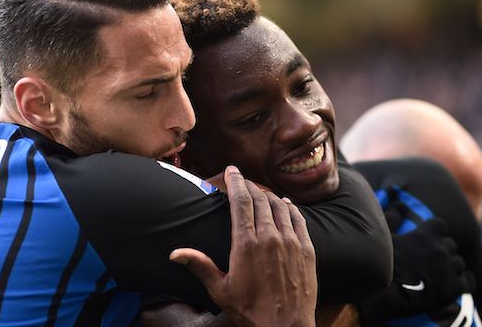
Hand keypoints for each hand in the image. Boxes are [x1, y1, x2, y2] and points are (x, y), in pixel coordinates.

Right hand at [170, 166, 317, 326]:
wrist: (287, 326)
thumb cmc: (251, 311)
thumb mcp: (220, 290)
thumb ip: (199, 266)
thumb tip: (175, 253)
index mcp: (246, 244)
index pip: (240, 201)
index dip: (235, 181)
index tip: (231, 170)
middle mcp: (270, 237)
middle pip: (260, 199)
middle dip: (250, 185)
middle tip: (242, 179)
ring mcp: (291, 241)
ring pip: (280, 206)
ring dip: (269, 195)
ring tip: (260, 192)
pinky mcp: (307, 249)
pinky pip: (298, 219)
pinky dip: (290, 207)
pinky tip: (285, 203)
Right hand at [357, 217, 471, 324]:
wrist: (385, 294)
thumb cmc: (380, 265)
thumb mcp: (383, 236)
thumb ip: (393, 217)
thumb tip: (401, 204)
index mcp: (425, 234)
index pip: (441, 225)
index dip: (437, 232)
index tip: (430, 240)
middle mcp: (440, 248)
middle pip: (451, 245)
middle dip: (444, 252)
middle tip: (433, 263)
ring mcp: (448, 268)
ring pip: (459, 263)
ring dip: (452, 268)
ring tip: (441, 277)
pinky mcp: (454, 288)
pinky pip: (469, 282)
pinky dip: (464, 283)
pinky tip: (457, 287)